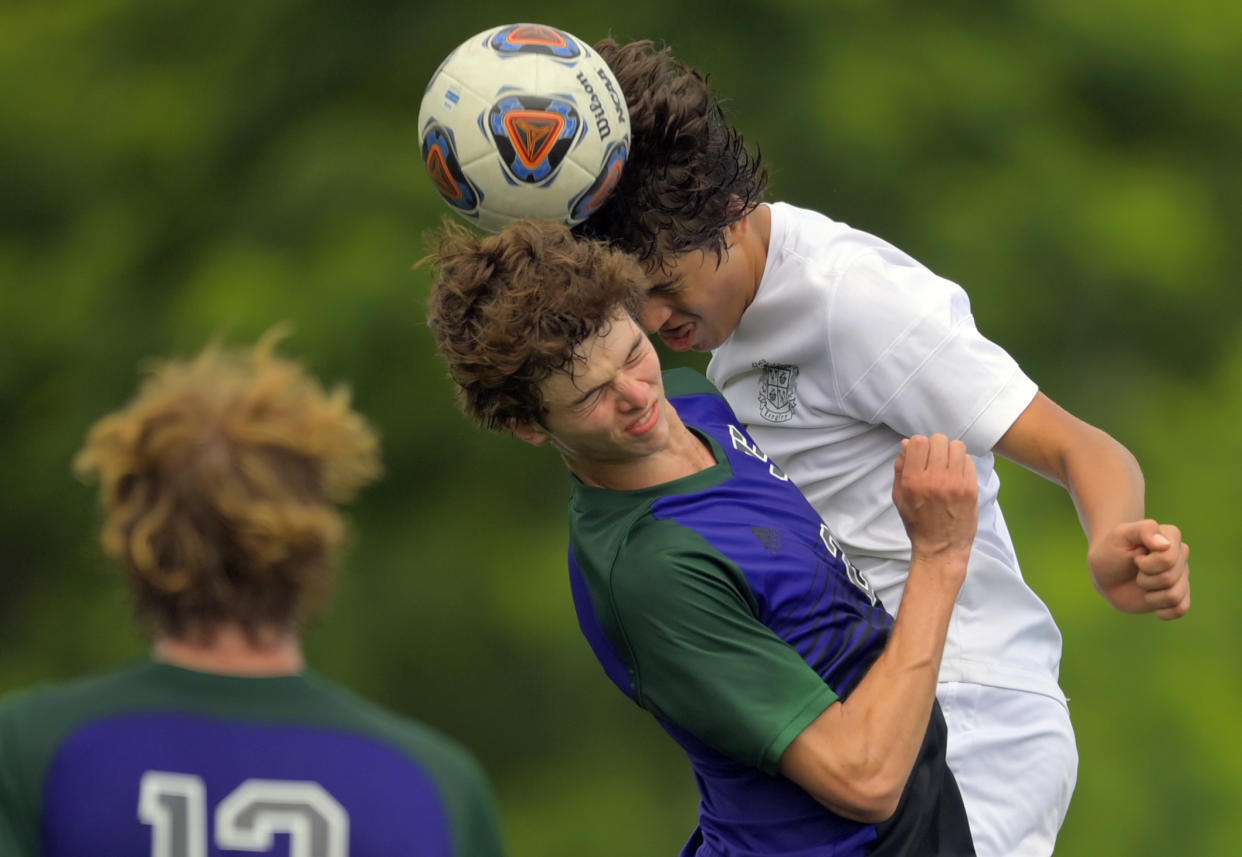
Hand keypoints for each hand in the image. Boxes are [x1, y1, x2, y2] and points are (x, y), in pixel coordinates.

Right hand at [892, 434, 978, 569]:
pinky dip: (963, 463)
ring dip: (951, 452)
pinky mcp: (971, 488)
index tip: (920, 454)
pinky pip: (969, 461)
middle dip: (935, 446)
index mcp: (913, 481)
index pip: (918, 442)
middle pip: (938, 440)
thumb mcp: (899, 497)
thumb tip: (906, 443)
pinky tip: (957, 474)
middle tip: (935, 459)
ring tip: (948, 464)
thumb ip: (900, 468)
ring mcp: (955, 483)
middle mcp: (934, 479)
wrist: (941, 548)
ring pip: (956, 446)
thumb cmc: (917, 523)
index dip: (918, 444)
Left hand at [1088, 520, 1190, 618]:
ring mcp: (1181, 576)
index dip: (1145, 564)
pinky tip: (1150, 600)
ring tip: (1141, 584)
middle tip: (1135, 570)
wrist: (1106, 572)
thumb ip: (1144, 530)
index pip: (1168, 558)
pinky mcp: (1177, 595)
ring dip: (1150, 594)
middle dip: (1144, 578)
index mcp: (1171, 536)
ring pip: (1175, 596)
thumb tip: (1165, 544)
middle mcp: (1181, 556)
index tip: (1135, 557)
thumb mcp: (1120, 534)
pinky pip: (1180, 609)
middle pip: (1169, 578)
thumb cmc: (1112, 549)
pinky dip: (1163, 611)